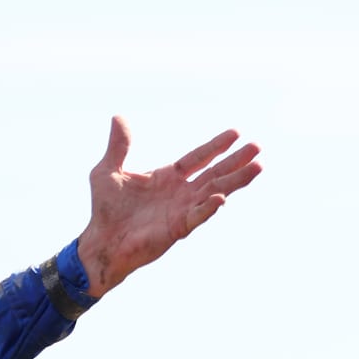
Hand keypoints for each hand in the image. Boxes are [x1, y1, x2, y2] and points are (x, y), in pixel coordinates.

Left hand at [76, 117, 260, 297]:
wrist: (100, 241)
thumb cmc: (105, 209)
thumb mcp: (108, 171)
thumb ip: (118, 146)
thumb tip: (118, 117)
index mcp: (168, 177)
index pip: (198, 158)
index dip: (216, 146)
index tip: (236, 133)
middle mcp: (180, 193)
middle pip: (215, 174)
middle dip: (235, 161)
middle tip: (257, 147)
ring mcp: (181, 211)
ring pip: (215, 193)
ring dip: (235, 181)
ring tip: (258, 166)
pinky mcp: (176, 229)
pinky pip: (195, 217)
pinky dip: (208, 208)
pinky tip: (221, 199)